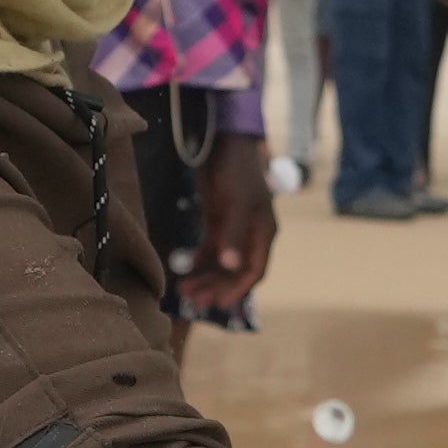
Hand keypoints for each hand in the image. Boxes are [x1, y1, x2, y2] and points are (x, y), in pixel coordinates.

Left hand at [180, 129, 276, 320]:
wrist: (226, 143)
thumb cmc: (238, 172)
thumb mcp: (238, 204)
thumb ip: (234, 235)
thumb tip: (231, 265)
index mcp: (263, 233)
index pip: (254, 271)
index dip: (239, 289)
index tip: (220, 304)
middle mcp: (250, 236)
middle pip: (235, 272)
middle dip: (216, 287)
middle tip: (194, 301)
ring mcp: (233, 230)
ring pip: (220, 263)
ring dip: (205, 278)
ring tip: (184, 291)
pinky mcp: (217, 221)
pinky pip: (209, 249)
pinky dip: (198, 261)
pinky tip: (185, 270)